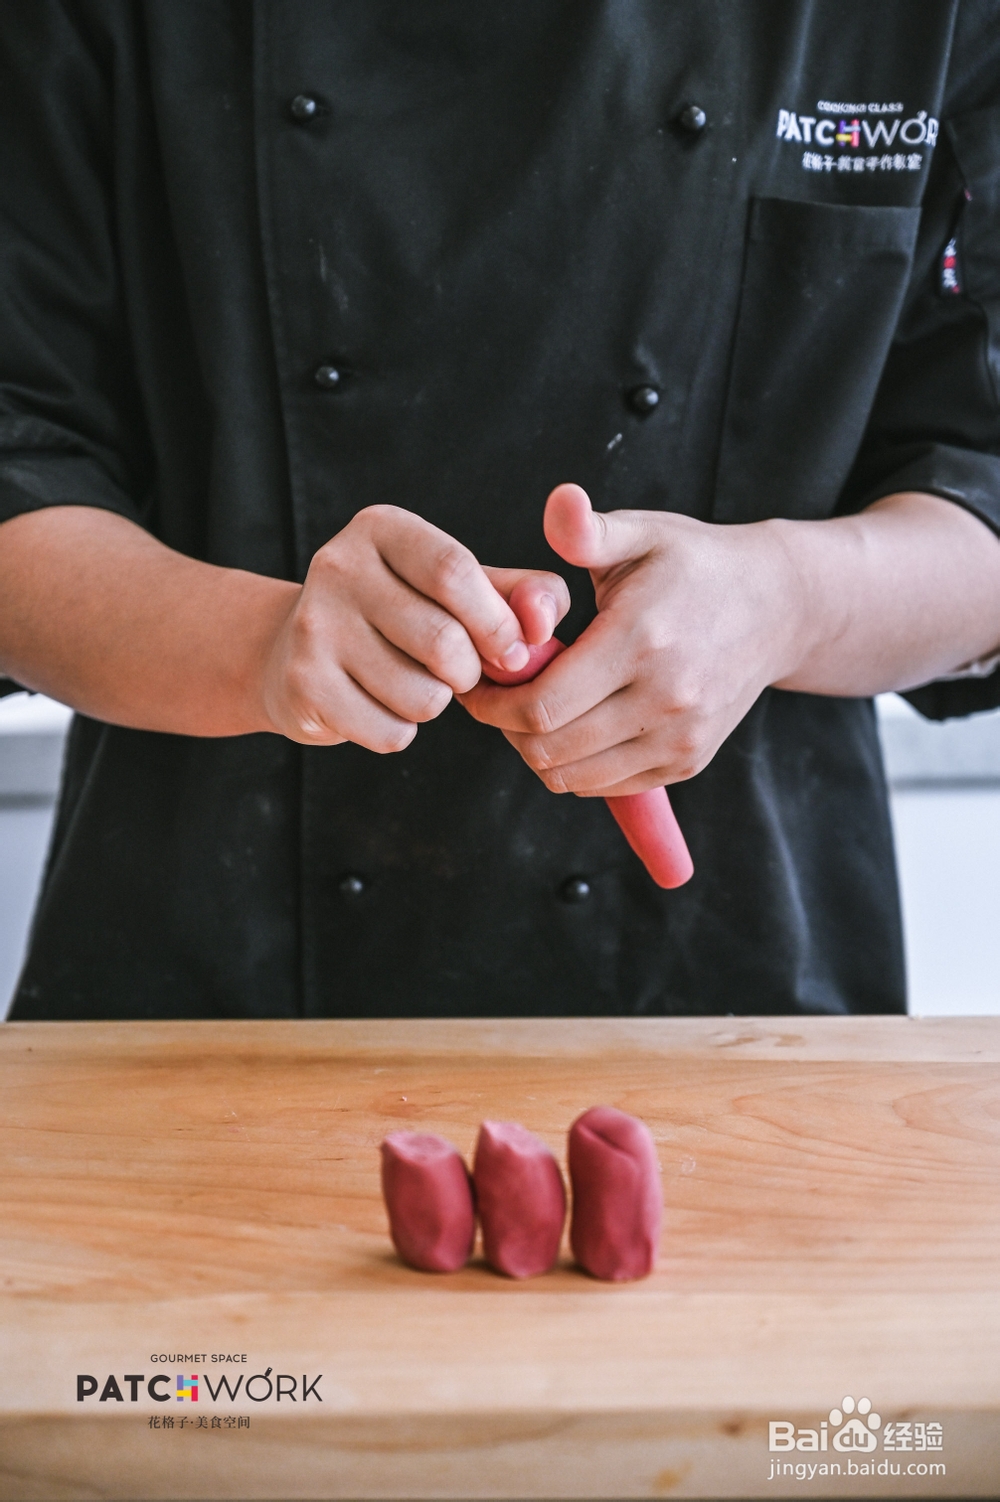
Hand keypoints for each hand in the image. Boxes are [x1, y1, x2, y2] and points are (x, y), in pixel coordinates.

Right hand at [260, 505, 569, 750]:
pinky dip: (401, 731)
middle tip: (461, 673)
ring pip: (420, 696)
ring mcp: (314, 626)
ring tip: (415, 684)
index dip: (496, 622)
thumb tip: (545, 622)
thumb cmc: (400, 615)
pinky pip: (389, 732)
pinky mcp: (303, 683)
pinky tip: (380, 706)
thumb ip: (519, 595)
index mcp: (382, 529)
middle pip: (442, 641)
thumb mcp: (460, 590)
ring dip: (436, 704)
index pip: (454, 570)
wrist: (293, 652)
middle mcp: (338, 566)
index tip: (510, 650)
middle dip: (470, 673)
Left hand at [460, 484, 804, 794]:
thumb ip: (589, 529)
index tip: (475, 685)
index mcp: (641, 639)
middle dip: (507, 729)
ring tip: (531, 713)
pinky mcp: (688, 760)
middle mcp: (665, 697)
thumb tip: (560, 502)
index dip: (493, 705)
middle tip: (496, 700)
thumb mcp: (644, 534)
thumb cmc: (695, 566)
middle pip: (551, 749)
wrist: (778, 607)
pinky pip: (608, 785)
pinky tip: (571, 727)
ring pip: (575, 777)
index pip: (541, 704)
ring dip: (537, 753)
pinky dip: (576, 767)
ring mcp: (681, 737)